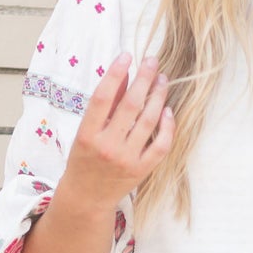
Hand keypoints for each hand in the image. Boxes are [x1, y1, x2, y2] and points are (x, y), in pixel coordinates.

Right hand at [58, 52, 173, 212]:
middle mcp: (107, 147)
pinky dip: (167, 126)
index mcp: (87, 135)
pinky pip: (161, 144)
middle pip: (130, 105)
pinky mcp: (142, 170)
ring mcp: (126, 159)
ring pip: (148, 121)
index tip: (127, 56)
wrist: (87, 197)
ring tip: (162, 80)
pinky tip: (168, 110)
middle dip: (144, 79)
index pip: (103, 97)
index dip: (115, 73)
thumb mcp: (85, 131)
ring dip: (158, 96)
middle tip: (152, 61)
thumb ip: (104, 105)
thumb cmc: (84, 159)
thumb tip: (123, 74)